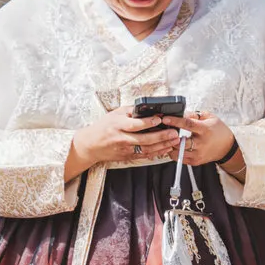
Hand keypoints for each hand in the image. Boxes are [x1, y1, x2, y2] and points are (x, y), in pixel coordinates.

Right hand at [67, 107, 181, 177]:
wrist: (90, 145)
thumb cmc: (103, 127)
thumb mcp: (115, 114)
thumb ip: (131, 110)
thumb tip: (148, 108)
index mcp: (118, 125)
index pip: (135, 124)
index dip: (148, 122)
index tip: (160, 119)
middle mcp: (122, 138)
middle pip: (144, 139)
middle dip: (161, 136)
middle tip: (174, 132)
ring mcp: (125, 149)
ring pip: (147, 149)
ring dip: (163, 145)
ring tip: (175, 140)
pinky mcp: (127, 156)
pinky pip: (144, 155)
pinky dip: (157, 152)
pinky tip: (166, 148)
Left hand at [167, 111, 239, 171]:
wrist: (226, 147)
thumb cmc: (218, 131)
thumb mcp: (210, 117)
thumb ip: (194, 115)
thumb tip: (181, 114)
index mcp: (205, 130)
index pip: (187, 124)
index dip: (175, 121)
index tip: (165, 119)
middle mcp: (201, 143)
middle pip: (179, 141)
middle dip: (170, 137)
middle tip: (165, 131)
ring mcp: (198, 154)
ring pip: (177, 152)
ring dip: (171, 145)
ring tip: (170, 140)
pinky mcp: (195, 161)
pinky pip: (179, 158)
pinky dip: (174, 153)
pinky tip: (175, 147)